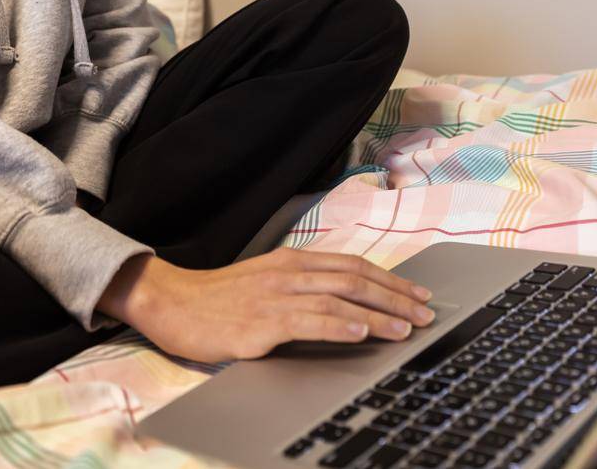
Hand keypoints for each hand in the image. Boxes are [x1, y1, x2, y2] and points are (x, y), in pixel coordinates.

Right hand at [95, 247, 434, 363]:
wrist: (170, 302)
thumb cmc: (218, 300)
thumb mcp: (264, 283)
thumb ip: (300, 289)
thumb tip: (345, 306)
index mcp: (291, 262)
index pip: (352, 266)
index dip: (390, 280)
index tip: (418, 295)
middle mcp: (288, 273)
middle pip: (354, 279)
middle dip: (395, 297)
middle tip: (425, 313)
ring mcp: (275, 297)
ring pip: (338, 300)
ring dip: (377, 315)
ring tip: (405, 328)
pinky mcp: (261, 323)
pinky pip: (307, 321)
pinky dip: (339, 326)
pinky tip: (360, 333)